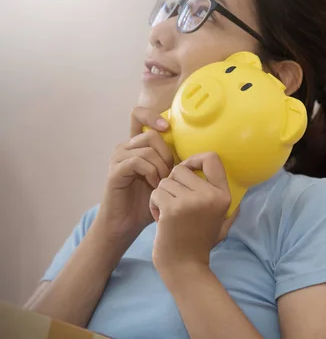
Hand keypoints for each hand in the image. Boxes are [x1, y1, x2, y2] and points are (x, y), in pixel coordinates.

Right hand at [95, 107, 173, 241]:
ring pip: (147, 149)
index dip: (152, 115)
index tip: (167, 128)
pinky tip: (154, 186)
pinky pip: (137, 161)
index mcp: (136, 145)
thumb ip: (173, 161)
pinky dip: (151, 173)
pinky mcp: (115, 171)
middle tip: (169, 174)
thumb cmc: (149, 201)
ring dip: (161, 166)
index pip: (138, 115)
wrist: (127, 224)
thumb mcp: (166, 177)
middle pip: (152, 135)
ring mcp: (118, 158)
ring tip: (162, 183)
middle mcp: (125, 147)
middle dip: (166, 154)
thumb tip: (196, 146)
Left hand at [149, 152, 235, 276]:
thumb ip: (228, 202)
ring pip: (165, 181)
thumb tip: (239, 185)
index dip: (195, 159)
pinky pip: (156, 192)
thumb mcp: (222, 221)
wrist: (184, 266)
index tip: (187, 171)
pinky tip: (160, 218)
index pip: (212, 158)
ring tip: (168, 213)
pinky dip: (154, 204)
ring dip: (161, 195)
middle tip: (173, 201)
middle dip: (172, 182)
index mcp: (223, 195)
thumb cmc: (200, 242)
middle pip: (181, 169)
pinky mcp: (172, 209)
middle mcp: (210, 196)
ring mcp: (191, 202)